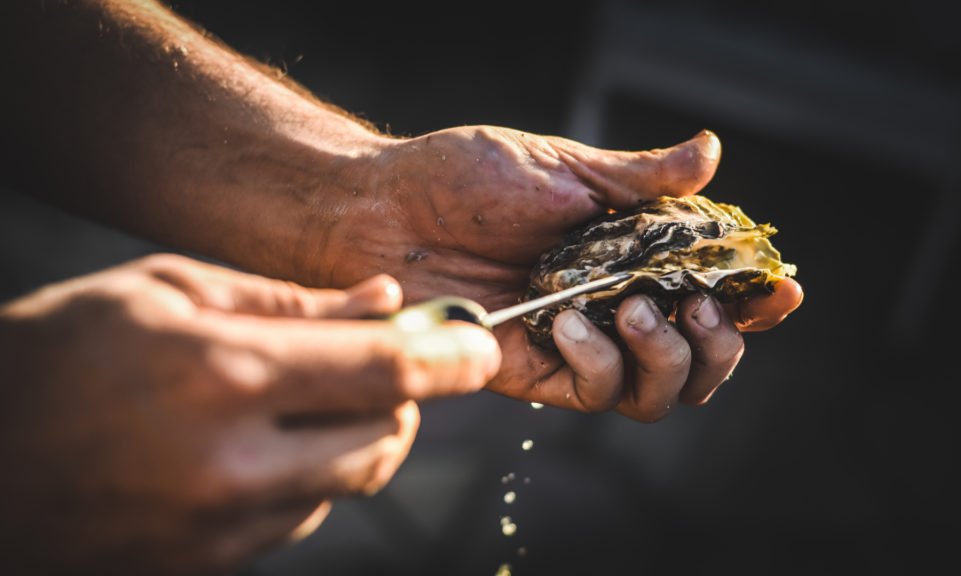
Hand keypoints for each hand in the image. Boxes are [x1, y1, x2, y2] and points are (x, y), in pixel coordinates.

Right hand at [0, 254, 499, 574]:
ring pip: (346, 485)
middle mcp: (233, 467)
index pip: (386, 369)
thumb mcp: (165, 292)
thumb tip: (384, 299)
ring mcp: (220, 532)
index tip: (482, 345)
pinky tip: (255, 449)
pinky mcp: (206, 568)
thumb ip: (287, 299)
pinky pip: (297, 522)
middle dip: (402, 399)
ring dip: (352, 439)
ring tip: (295, 400)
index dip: (452, 356)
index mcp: (225, 377)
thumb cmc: (57, 354)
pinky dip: (303, 481)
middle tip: (377, 363)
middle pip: (385, 440)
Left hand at [310, 127, 801, 419]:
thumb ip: (641, 178)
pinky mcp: (534, 372)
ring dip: (665, 361)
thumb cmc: (468, 177)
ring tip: (632, 313)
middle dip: (718, 346)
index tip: (783, 288)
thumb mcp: (564, 166)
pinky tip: (572, 322)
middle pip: (699, 361)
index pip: (712, 292)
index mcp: (632, 256)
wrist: (386, 208)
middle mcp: (614, 306)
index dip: (755, 300)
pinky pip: (593, 394)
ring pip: (656, 393)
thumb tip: (712, 151)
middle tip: (697, 309)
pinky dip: (599, 364)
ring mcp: (577, 343)